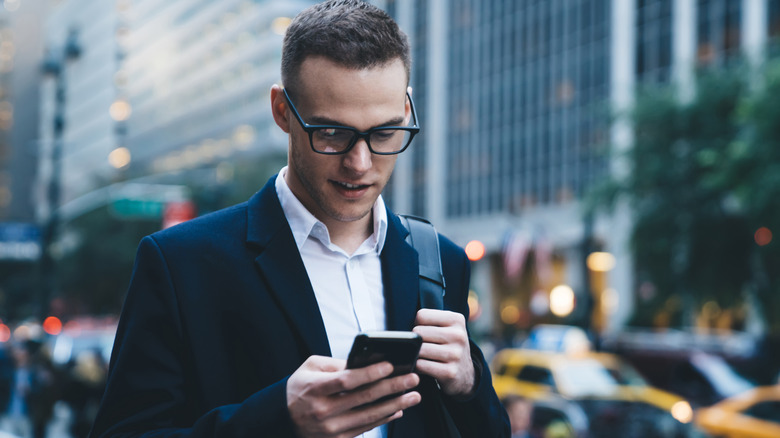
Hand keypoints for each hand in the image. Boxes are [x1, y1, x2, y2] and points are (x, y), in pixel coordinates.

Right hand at [287, 355, 420, 437]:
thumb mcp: (310, 367)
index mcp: (314, 389)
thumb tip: (365, 362)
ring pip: (369, 417)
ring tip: (413, 396)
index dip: (370, 373)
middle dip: (392, 387)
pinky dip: (384, 419)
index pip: (346, 380)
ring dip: (395, 405)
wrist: (282, 418)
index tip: (390, 365)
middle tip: (412, 379)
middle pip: (363, 399)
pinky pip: (365, 429)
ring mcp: (330, 429)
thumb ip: (336, 363)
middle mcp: (322, 411)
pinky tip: (398, 409)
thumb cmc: (300, 387)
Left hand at [413, 309, 475, 398]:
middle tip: (423, 346)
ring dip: (416, 354)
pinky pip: (421, 365)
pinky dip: (417, 366)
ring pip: (419, 349)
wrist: (465, 374)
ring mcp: (455, 354)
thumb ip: (429, 321)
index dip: (418, 324)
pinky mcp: (450, 372)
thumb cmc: (449, 346)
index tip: (425, 332)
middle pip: (418, 332)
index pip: (421, 315)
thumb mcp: (447, 327)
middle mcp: (458, 335)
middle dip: (416, 340)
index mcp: (456, 320)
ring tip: (422, 356)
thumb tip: (402, 329)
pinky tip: (424, 366)